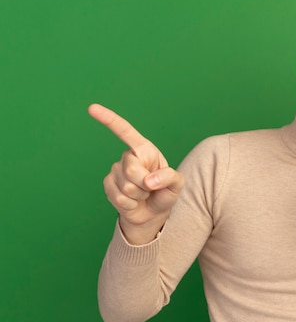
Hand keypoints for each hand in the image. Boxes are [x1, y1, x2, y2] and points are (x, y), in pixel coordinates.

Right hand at [89, 104, 184, 243]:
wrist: (152, 213)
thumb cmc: (165, 193)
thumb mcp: (177, 184)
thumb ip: (169, 177)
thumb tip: (149, 181)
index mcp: (144, 150)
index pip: (125, 131)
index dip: (109, 120)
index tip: (92, 108)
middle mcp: (128, 157)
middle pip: (131, 169)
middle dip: (144, 184)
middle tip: (151, 188)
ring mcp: (115, 171)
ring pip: (126, 186)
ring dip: (139, 195)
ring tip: (143, 194)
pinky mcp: (108, 186)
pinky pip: (119, 197)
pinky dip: (130, 204)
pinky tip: (133, 202)